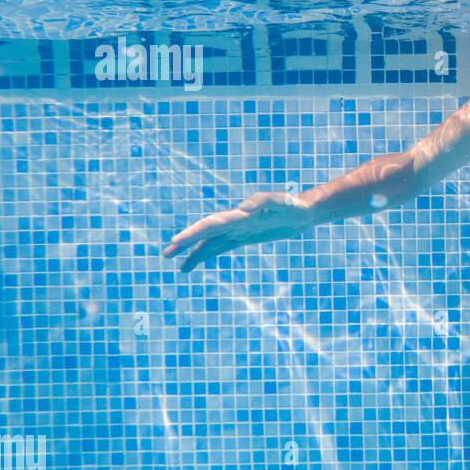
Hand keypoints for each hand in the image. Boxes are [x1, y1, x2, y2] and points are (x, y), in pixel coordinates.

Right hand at [162, 192, 314, 273]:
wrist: (303, 212)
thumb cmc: (294, 206)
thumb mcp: (284, 204)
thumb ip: (265, 203)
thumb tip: (244, 209)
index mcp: (240, 215)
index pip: (212, 224)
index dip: (194, 233)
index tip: (177, 242)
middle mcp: (235, 222)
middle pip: (206, 233)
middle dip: (186, 243)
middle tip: (166, 254)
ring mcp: (237, 229)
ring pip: (210, 242)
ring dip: (194, 253)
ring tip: (179, 266)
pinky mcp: (243, 237)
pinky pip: (221, 247)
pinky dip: (207, 254)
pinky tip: (195, 263)